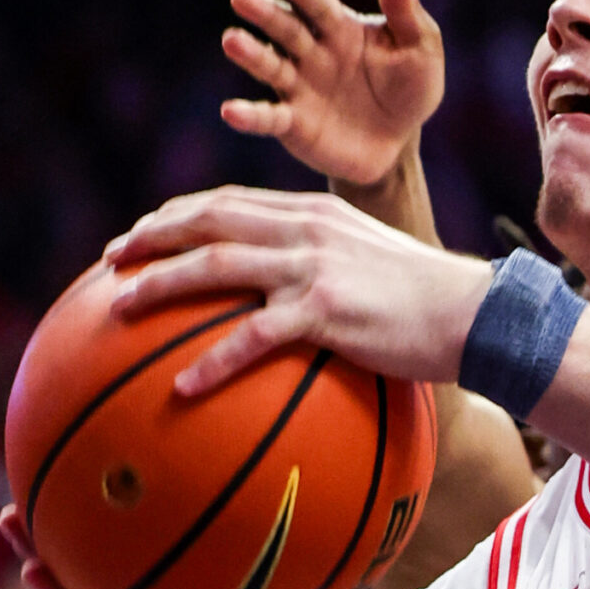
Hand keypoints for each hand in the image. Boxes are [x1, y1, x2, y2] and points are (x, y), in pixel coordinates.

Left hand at [106, 187, 490, 394]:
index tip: (144, 233)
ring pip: (217, 264)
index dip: (178, 213)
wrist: (477, 315)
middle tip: (112, 260)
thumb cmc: (431, 304)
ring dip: (161, 285)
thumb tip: (293, 300)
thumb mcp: (375, 266)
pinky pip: (252, 336)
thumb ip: (330, 266)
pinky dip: (212, 361)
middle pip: (210, 219)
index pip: (230, 200)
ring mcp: (314, 268)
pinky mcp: (326, 311)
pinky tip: (183, 388)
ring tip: (120, 308)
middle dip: (152, 235)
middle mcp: (307, 230)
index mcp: (315, 214)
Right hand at [222, 0, 444, 186]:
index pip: (318, 4)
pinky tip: (230, 112)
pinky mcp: (292, 124)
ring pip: (270, 66)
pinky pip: (269, 118)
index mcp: (339, 28)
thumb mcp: (419, 47)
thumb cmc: (408, 87)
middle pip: (285, 28)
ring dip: (250, 54)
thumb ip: (404, 7)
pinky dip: (249, 116)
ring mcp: (298, 87)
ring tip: (231, 41)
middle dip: (265, 12)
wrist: (398, 144)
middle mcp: (311, 53)